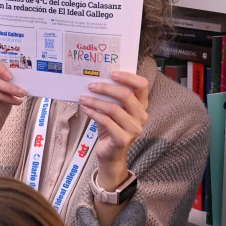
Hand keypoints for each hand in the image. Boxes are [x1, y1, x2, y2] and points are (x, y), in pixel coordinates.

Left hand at [79, 71, 148, 189]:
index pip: (142, 85)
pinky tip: (85, 109)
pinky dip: (93, 113)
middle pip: (126, 95)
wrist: (110, 153)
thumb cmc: (111, 128)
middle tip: (91, 85)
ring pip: (113, 109)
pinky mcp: (123, 139)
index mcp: (141, 105)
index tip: (112, 73)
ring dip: (95, 101)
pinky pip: (106, 122)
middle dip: (106, 88)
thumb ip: (111, 97)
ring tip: (83, 98)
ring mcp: (134, 129)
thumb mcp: (113, 110)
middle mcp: (141, 116)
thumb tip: (96, 80)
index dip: (128, 77)